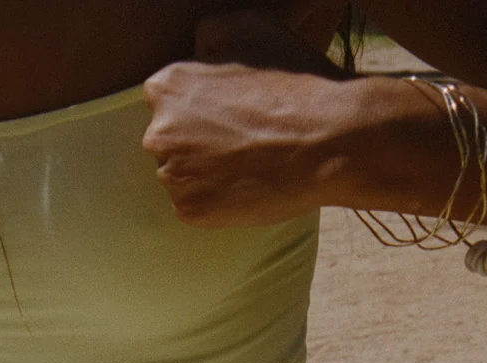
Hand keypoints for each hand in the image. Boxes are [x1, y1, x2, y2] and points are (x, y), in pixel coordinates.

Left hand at [142, 9, 359, 226]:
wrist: (327, 140)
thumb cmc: (293, 81)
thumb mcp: (252, 26)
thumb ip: (211, 34)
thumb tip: (197, 49)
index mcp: (167, 87)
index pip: (166, 99)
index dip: (200, 105)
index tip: (226, 111)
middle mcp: (159, 133)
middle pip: (169, 140)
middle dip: (197, 139)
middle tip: (240, 138)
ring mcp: (173, 176)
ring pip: (181, 175)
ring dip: (205, 171)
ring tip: (247, 161)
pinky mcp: (191, 211)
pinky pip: (195, 206)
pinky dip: (216, 200)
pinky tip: (246, 184)